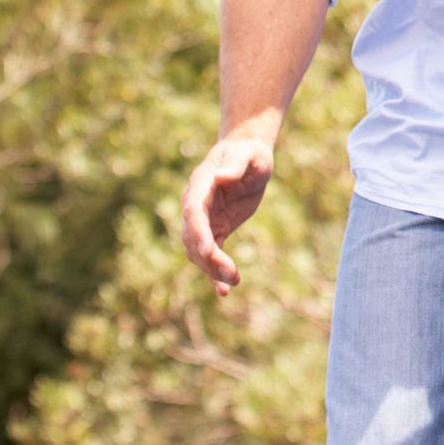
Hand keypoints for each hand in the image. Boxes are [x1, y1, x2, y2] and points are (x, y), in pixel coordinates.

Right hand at [180, 131, 275, 296]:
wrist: (248, 158)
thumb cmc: (249, 153)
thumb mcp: (249, 155)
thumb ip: (236, 164)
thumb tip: (221, 178)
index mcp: (201, 184)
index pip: (193, 210)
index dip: (198, 231)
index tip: (207, 250)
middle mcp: (196, 204)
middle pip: (193, 236)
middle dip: (209, 257)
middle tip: (231, 273)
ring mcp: (204, 219)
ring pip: (198, 250)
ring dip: (212, 268)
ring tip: (232, 283)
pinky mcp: (215, 229)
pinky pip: (211, 254)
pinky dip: (215, 272)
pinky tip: (224, 290)